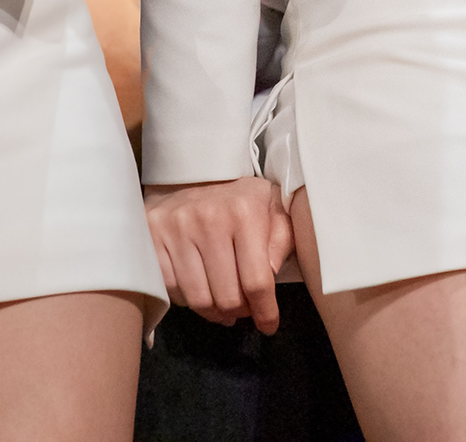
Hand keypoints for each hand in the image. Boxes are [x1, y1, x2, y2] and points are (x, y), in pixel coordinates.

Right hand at [144, 177, 294, 331]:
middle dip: (239, 311)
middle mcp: (209, 220)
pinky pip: (171, 290)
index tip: (269, 325)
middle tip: (243, 310)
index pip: (257, 280)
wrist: (192, 173)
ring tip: (223, 305)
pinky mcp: (152, 238)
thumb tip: (272, 274)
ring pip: (197, 299)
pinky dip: (187, 299)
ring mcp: (177, 229)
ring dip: (213, 311)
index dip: (265, 310)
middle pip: (226, 297)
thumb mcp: (271, 206)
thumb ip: (280, 239)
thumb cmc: (237, 197)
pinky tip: (199, 288)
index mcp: (245, 212)